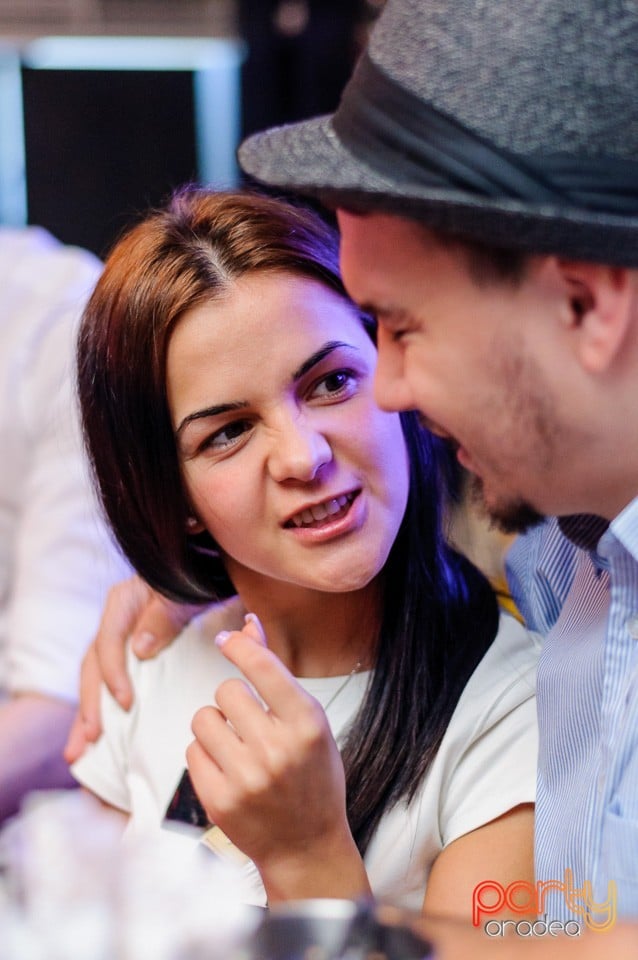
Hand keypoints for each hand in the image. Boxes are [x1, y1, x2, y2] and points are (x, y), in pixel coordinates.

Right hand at [64, 575, 202, 761]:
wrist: (211, 577)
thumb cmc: (197, 582)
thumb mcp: (183, 592)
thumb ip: (164, 614)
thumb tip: (140, 648)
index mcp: (122, 603)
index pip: (107, 641)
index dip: (113, 673)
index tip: (125, 703)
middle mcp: (115, 623)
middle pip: (93, 668)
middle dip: (88, 707)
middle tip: (88, 740)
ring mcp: (120, 643)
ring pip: (96, 683)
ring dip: (87, 717)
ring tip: (78, 753)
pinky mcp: (130, 660)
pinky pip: (110, 688)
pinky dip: (103, 713)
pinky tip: (98, 744)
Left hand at [187, 615, 368, 901]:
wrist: (307, 846)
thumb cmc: (312, 774)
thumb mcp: (307, 721)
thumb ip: (274, 673)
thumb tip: (248, 624)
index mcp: (307, 724)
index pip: (262, 668)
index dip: (239, 647)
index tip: (227, 640)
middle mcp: (277, 750)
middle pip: (227, 690)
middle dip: (233, 700)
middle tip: (250, 722)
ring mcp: (246, 779)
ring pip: (203, 719)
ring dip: (214, 726)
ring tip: (237, 746)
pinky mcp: (219, 801)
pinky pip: (191, 751)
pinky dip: (204, 754)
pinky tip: (227, 769)